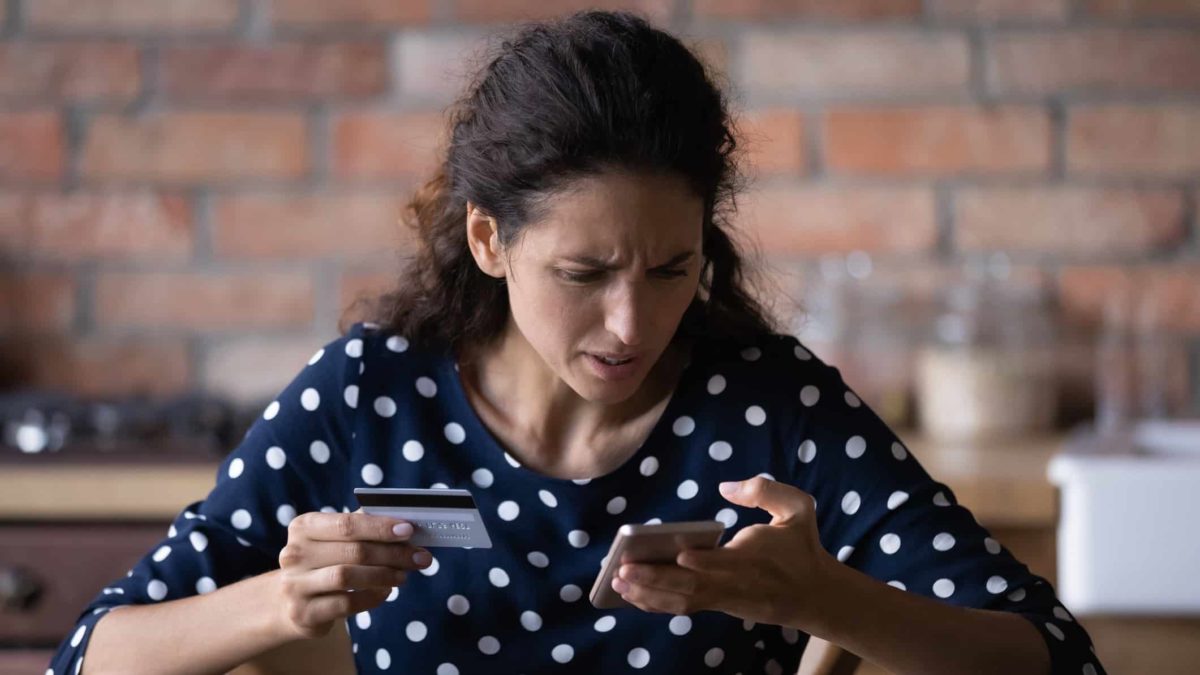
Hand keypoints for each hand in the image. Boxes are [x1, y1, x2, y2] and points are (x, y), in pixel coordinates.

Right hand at [274, 509, 432, 638]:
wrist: (290, 601)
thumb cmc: (323, 562)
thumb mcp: (334, 539)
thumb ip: (363, 527)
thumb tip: (404, 525)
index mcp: (303, 527)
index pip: (347, 524)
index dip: (380, 527)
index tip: (409, 530)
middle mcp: (295, 554)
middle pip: (353, 551)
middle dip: (392, 554)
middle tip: (420, 557)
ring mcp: (296, 585)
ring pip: (348, 576)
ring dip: (384, 575)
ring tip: (404, 575)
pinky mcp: (304, 613)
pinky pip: (347, 604)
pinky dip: (372, 597)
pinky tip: (385, 591)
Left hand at [611, 476, 835, 629]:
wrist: (816, 595)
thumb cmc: (802, 546)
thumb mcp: (799, 508)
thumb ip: (765, 491)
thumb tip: (726, 486)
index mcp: (755, 558)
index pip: (727, 563)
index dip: (704, 562)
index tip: (680, 553)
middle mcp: (736, 583)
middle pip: (693, 586)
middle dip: (657, 579)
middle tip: (622, 570)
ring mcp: (727, 600)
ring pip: (684, 602)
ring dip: (649, 595)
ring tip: (618, 584)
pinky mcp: (720, 607)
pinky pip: (685, 607)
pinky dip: (657, 603)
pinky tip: (633, 595)